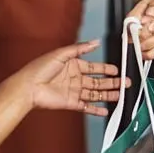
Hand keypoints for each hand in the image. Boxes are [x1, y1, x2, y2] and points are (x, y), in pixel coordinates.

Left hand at [2, 39, 128, 114]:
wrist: (28, 87)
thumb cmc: (40, 68)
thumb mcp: (62, 53)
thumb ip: (80, 48)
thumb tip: (95, 42)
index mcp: (73, 65)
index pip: (95, 67)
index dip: (106, 69)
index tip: (117, 70)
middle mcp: (75, 78)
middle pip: (98, 81)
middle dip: (112, 82)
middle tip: (124, 83)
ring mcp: (74, 91)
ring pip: (95, 93)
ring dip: (108, 94)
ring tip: (120, 95)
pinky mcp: (71, 103)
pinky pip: (87, 106)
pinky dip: (96, 109)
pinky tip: (106, 110)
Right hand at [125, 0, 153, 58]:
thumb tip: (150, 10)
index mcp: (139, 12)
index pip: (129, 20)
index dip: (137, 23)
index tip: (146, 22)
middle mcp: (137, 26)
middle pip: (132, 35)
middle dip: (146, 34)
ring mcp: (140, 38)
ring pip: (139, 47)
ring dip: (152, 42)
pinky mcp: (146, 48)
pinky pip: (146, 55)